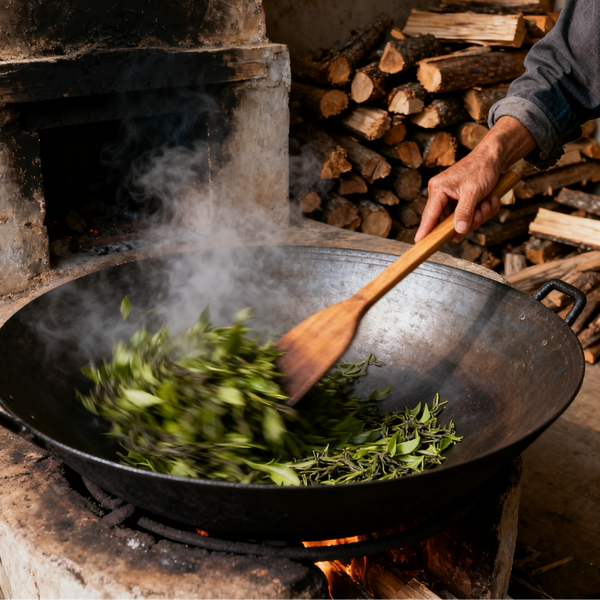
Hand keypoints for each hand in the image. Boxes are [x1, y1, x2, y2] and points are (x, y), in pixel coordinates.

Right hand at [414, 116, 536, 242]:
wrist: (494, 156)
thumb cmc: (481, 168)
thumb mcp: (473, 192)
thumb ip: (464, 213)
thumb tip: (458, 231)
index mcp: (438, 190)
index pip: (429, 215)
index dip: (424, 230)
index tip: (419, 243)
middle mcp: (441, 195)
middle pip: (448, 222)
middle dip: (469, 220)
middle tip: (481, 211)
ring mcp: (451, 199)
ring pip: (461, 220)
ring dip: (479, 215)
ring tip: (488, 201)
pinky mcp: (460, 200)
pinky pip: (469, 215)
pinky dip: (482, 210)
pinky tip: (489, 199)